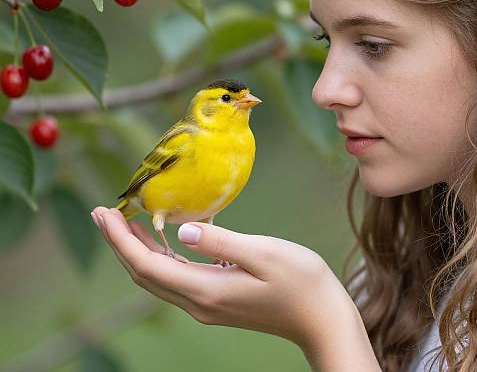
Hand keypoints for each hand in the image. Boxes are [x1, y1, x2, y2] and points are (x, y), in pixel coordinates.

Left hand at [91, 207, 354, 349]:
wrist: (320, 317)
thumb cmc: (300, 281)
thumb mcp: (263, 253)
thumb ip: (220, 241)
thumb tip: (181, 230)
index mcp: (206, 289)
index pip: (147, 264)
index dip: (120, 239)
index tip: (104, 212)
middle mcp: (199, 301)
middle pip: (144, 273)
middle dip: (119, 243)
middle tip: (103, 212)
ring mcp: (206, 304)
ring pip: (157, 277)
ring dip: (135, 249)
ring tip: (122, 222)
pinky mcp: (216, 299)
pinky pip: (175, 278)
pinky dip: (158, 256)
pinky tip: (160, 238)